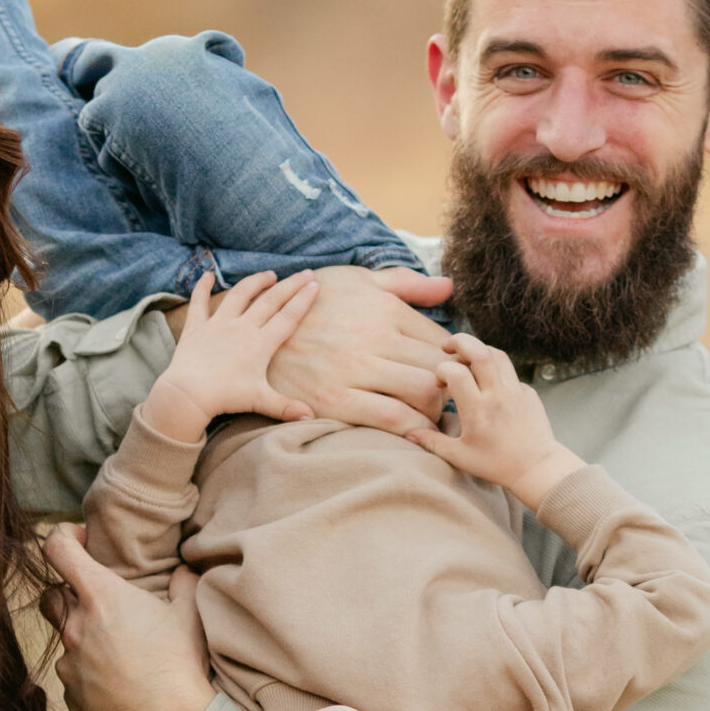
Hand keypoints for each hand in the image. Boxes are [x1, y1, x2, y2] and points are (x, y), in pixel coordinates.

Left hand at [42, 527, 215, 710]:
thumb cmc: (181, 665)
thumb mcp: (190, 613)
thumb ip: (181, 581)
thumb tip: (180, 569)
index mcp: (101, 596)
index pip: (57, 549)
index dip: (62, 537)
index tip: (77, 541)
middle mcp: (76, 625)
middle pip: (50, 594)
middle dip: (66, 591)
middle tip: (96, 600)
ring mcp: (69, 662)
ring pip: (63, 637)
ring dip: (81, 635)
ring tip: (115, 648)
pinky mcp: (70, 693)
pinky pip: (72, 672)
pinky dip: (88, 670)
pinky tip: (116, 680)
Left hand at [145, 270, 318, 442]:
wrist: (188, 394)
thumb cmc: (225, 397)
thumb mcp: (260, 401)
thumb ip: (287, 407)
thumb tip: (311, 418)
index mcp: (260, 343)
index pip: (287, 317)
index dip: (303, 300)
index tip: (315, 284)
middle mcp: (242, 328)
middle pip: (270, 300)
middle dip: (290, 285)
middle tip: (305, 272)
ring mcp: (218, 324)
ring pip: (239, 295)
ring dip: (255, 282)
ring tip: (269, 274)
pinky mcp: (196, 327)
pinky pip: (199, 302)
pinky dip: (202, 287)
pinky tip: (207, 275)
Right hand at [265, 263, 453, 437]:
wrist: (255, 331)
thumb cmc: (313, 305)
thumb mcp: (355, 281)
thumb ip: (404, 284)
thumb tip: (449, 288)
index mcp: (383, 309)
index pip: (441, 339)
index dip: (454, 362)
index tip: (451, 375)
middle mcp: (373, 337)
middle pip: (439, 369)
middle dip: (451, 389)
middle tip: (447, 401)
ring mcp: (354, 370)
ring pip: (424, 394)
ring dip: (435, 410)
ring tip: (428, 415)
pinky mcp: (335, 400)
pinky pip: (391, 419)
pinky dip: (411, 428)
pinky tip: (410, 430)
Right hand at [407, 330, 583, 506]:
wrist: (537, 469)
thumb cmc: (497, 465)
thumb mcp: (460, 457)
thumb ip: (432, 442)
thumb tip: (408, 432)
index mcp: (477, 410)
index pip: (455, 372)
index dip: (441, 370)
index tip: (438, 382)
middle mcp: (497, 395)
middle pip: (480, 351)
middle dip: (460, 341)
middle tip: (447, 345)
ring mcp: (516, 391)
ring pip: (497, 355)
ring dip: (479, 350)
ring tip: (466, 358)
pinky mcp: (529, 393)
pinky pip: (510, 372)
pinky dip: (496, 370)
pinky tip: (487, 382)